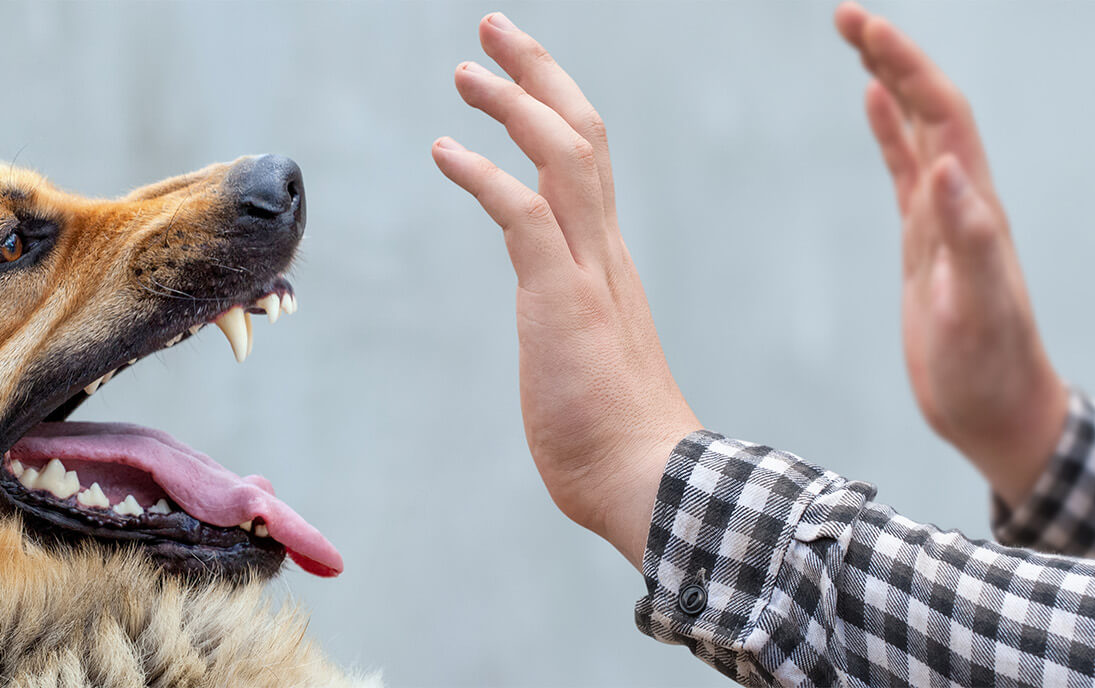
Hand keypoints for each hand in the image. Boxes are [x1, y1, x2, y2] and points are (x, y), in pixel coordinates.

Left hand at [431, 13, 699, 567]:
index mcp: (608, 262)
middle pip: (582, 133)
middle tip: (493, 28)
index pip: (588, 162)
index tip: (518, 75)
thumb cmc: (616, 439)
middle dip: (539, 72)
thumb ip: (573, 333)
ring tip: (465, 70)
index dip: (553, 108)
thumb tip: (561, 344)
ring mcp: (588, 271)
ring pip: (562, 155)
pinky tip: (445, 150)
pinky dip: (483, 173)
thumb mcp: (586, 363)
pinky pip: (523, 214)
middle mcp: (604, 251)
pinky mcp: (562, 298)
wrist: (649, 481)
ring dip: (513, 103)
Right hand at [835, 3, 1068, 506]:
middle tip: (845, 14)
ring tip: (857, 38)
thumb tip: (945, 165)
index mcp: (973, 206)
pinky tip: (871, 105)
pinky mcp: (925, 243)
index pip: (941, 113)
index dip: (905, 65)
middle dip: (891, 55)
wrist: (998, 413)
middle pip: (928, 106)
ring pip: (917, 129)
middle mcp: (963, 200)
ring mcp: (943, 218)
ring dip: (890, 79)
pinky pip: (904, 170)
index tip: (863, 27)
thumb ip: (969, 238)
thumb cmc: (989, 370)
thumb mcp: (977, 308)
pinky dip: (888, 130)